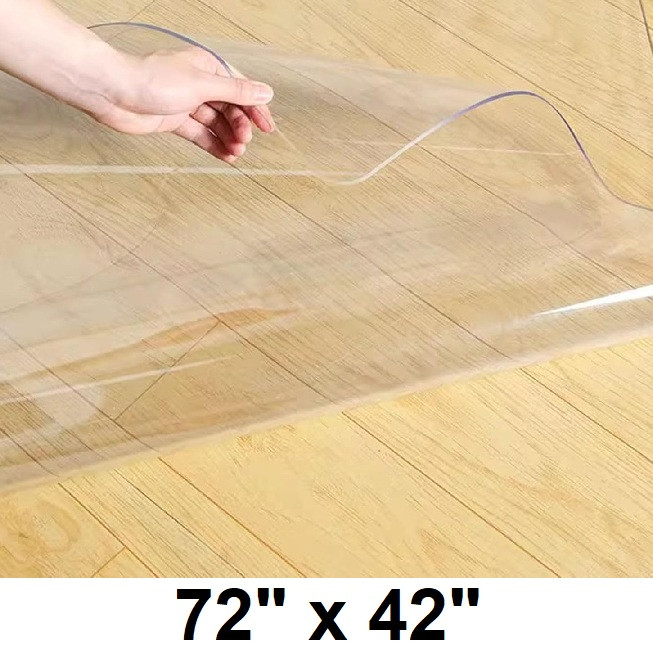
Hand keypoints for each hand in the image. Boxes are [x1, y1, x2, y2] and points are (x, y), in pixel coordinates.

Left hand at [92, 46, 275, 162]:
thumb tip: (264, 92)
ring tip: (235, 153)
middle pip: (229, 108)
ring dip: (228, 138)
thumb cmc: (151, 80)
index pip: (240, 89)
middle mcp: (198, 84)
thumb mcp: (202, 85)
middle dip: (239, 127)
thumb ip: (235, 92)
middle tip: (244, 141)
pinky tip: (224, 156)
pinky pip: (200, 135)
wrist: (114, 93)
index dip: (255, 109)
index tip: (267, 127)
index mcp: (207, 68)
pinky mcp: (174, 120)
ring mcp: (186, 103)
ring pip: (216, 124)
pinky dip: (213, 145)